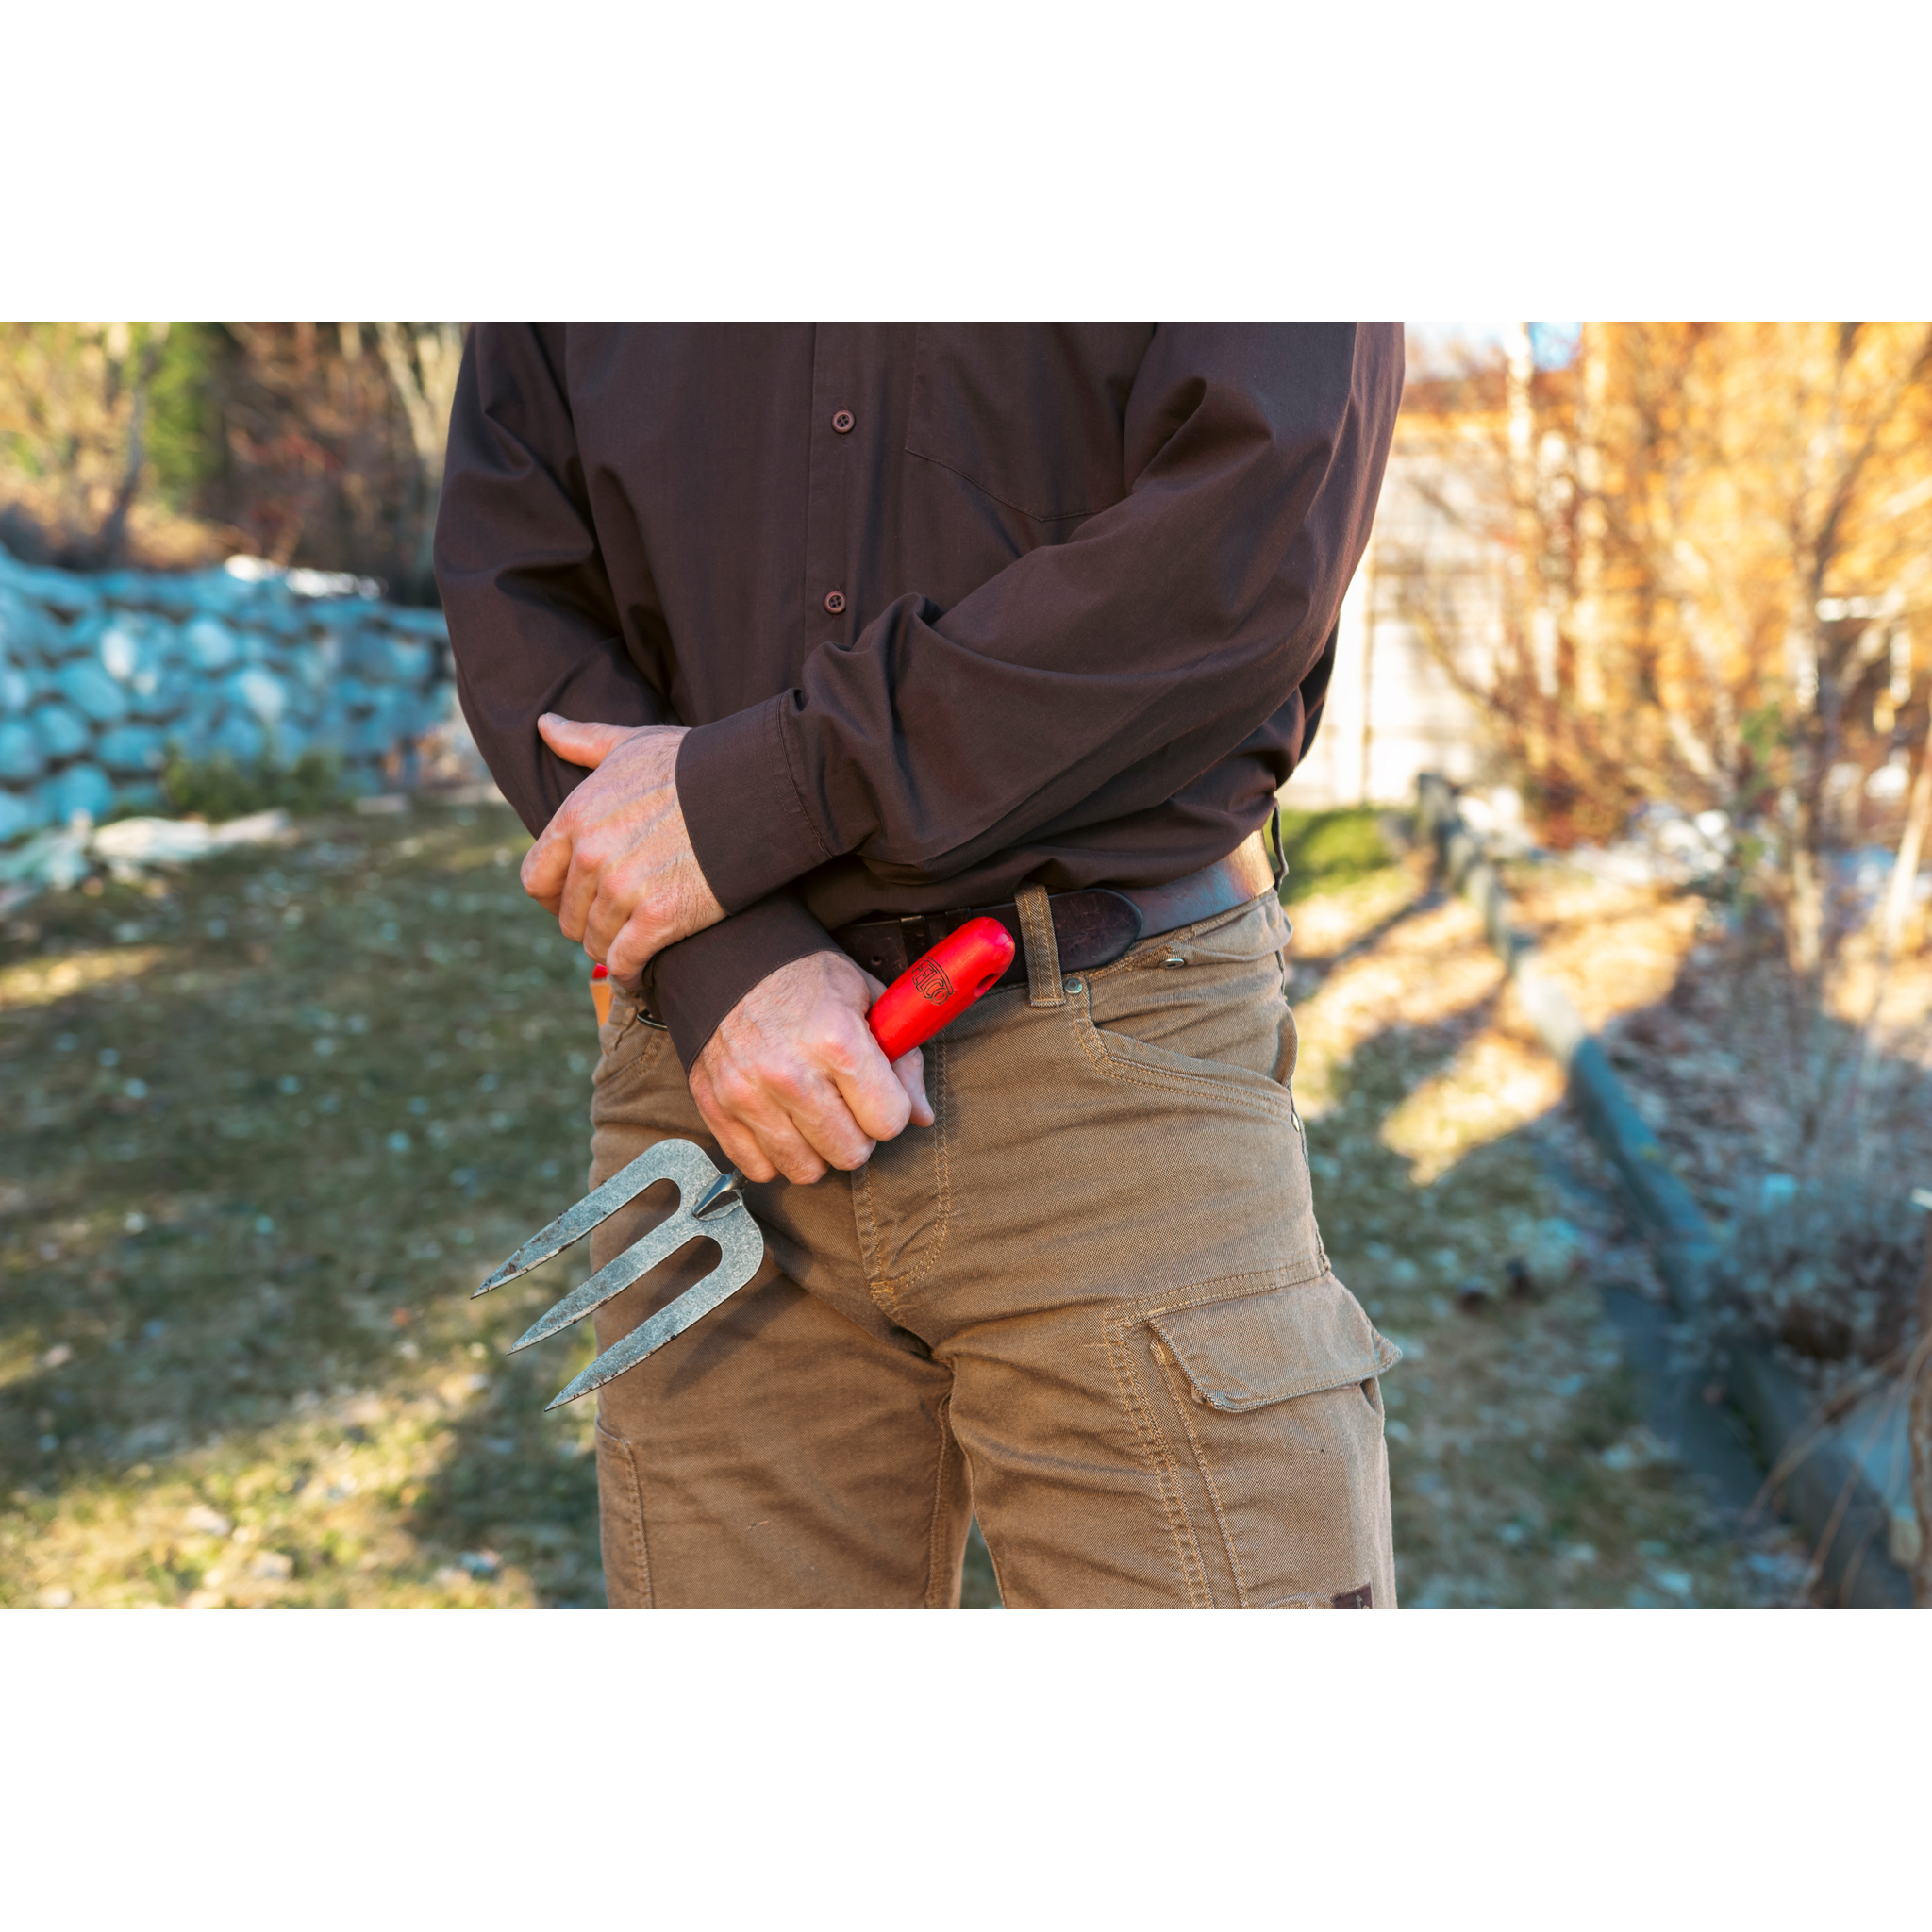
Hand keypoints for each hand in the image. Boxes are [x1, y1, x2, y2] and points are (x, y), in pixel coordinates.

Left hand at [521, 716, 725, 978]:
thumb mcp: (633, 744)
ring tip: (634, 947)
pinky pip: (625, 962)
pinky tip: (641, 976)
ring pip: (596, 943)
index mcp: (577, 816)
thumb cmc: (697, 762)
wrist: (757, 789)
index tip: (577, 901)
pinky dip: (630, 974)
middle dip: (589, 924)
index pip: (536, 878)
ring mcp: (625, 888)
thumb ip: (583, 741)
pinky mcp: (660, 917)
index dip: (553, 896)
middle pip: (568, 917)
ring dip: (613, 950)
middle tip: (617, 924)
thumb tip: (544, 724)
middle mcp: (593, 854)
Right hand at [689, 951, 933, 1184]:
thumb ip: (903, 1059)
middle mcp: (789, 1074)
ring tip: (812, 1113)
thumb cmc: (805, 977)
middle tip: (845, 1104)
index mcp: (836, 1041)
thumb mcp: (868, 998)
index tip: (878, 1094)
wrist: (730, 957)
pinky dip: (774, 1154)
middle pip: (850, 1154)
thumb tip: (923, 1116)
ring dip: (816, 1149)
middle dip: (857, 1134)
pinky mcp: (715, 1107)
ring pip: (805, 1171)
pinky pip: (758, 1169)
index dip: (890, 1109)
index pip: (888, 1122)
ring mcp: (747, 1094)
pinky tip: (781, 1122)